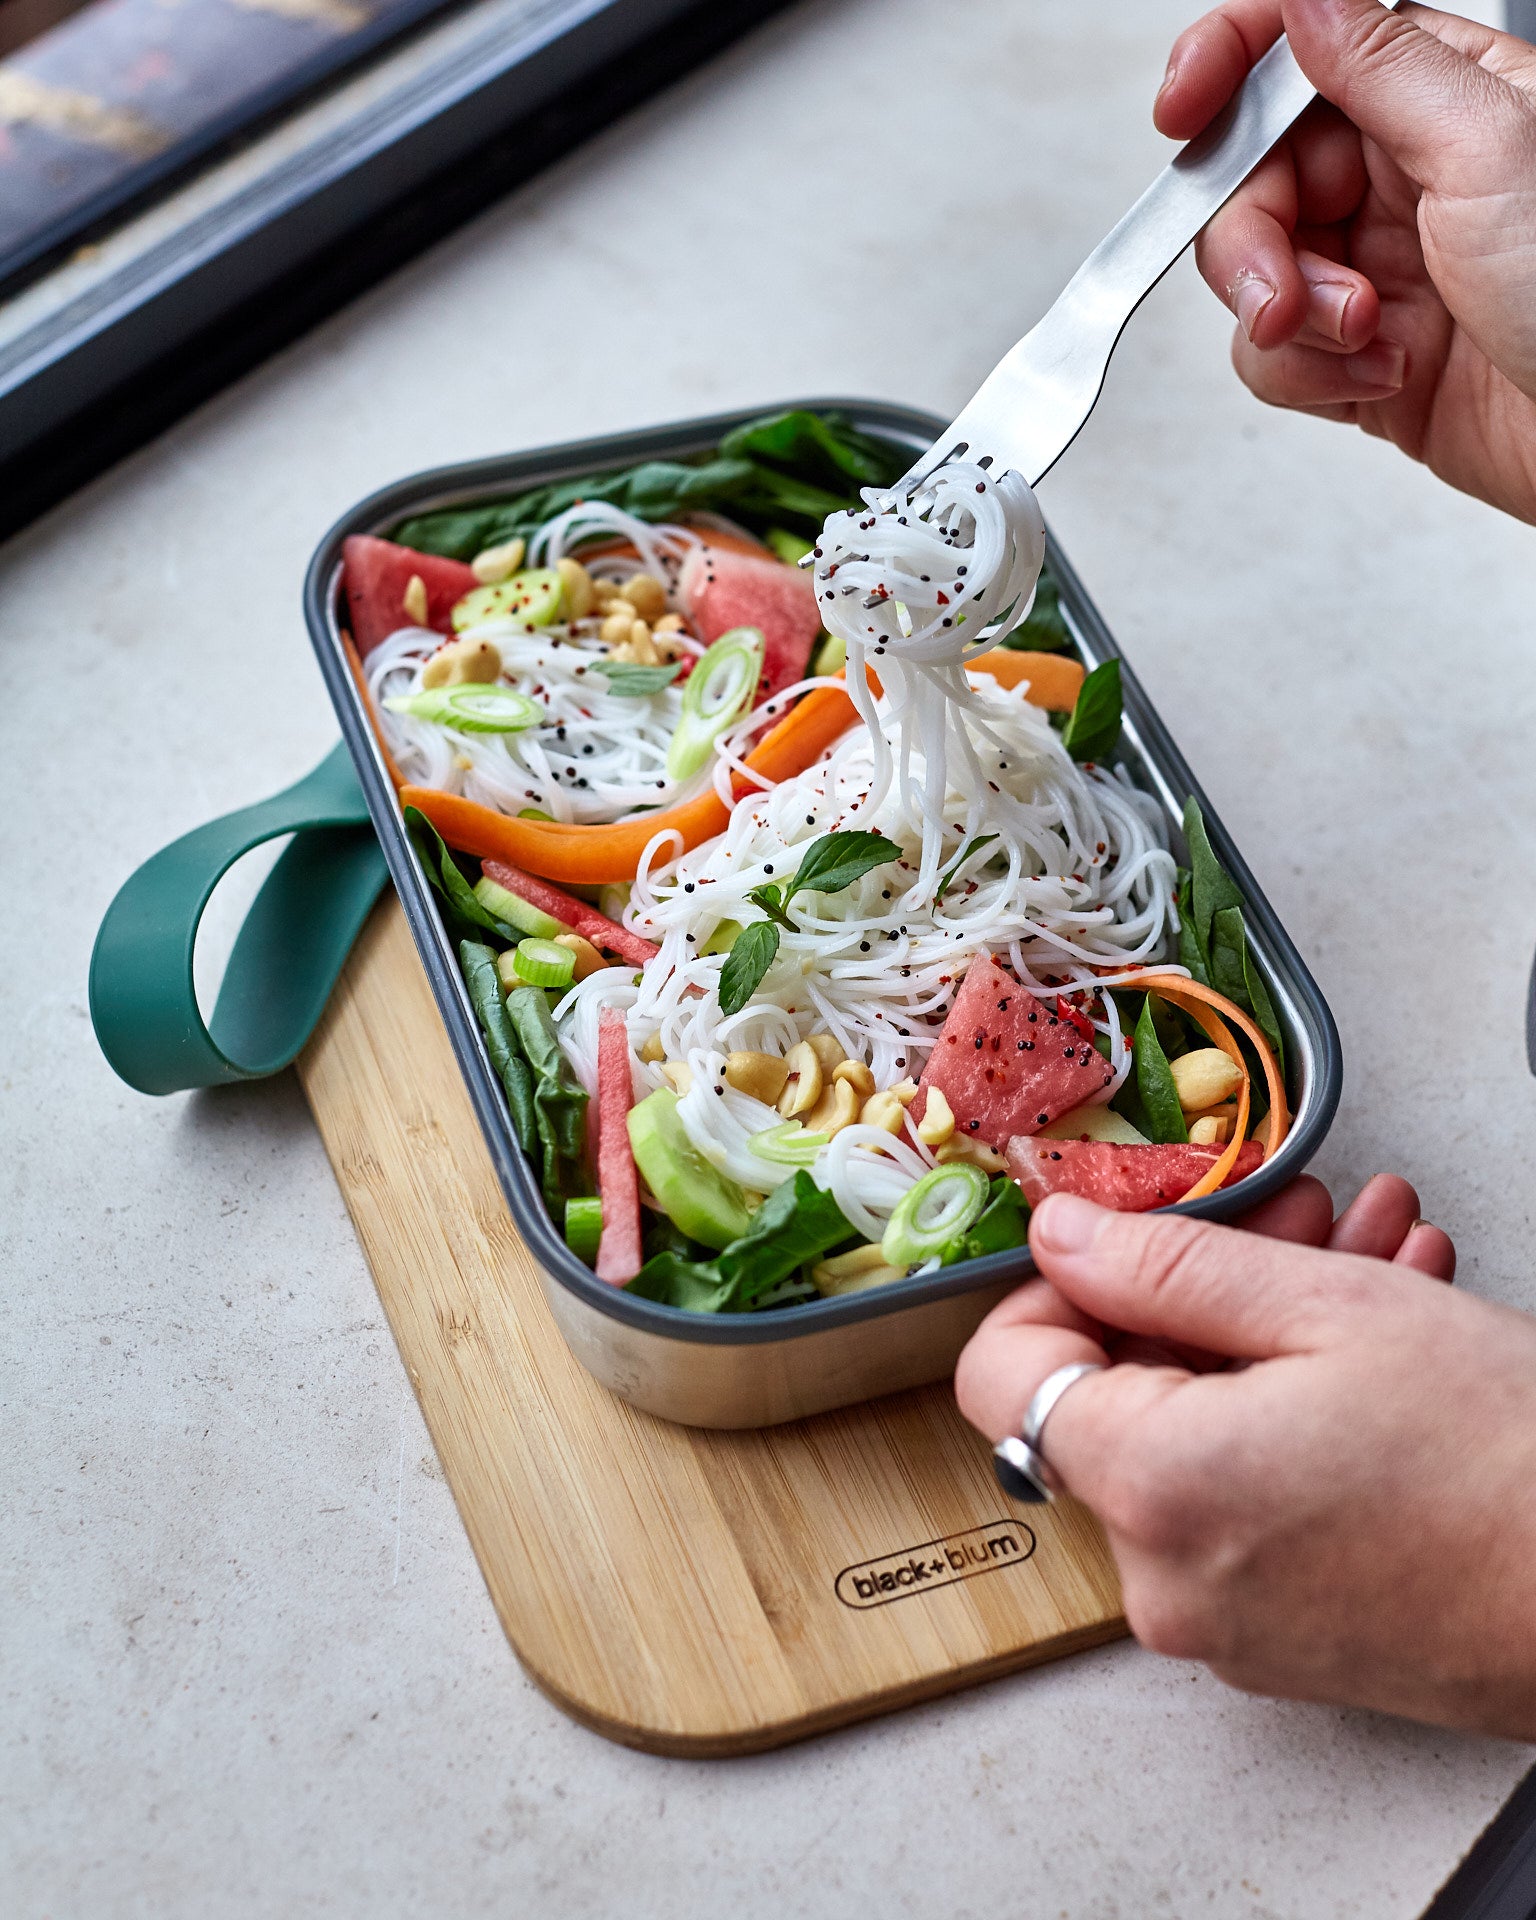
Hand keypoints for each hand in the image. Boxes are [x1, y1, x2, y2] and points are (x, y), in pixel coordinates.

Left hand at [955, 1175, 1535, 1737]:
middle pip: (1114, 1400)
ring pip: (1194, 1439)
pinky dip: (1289, 1419)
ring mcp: (1225, 1620)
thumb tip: (1060, 1236)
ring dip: (1264, 1340)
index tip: (1122, 1243)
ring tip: (1368, 1261)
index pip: (1004, 1374)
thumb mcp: (1326, 1310)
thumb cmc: (1504, 1462)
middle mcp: (1166, 1576)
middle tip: (1290, 1224)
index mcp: (1154, 1487)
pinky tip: (1381, 1345)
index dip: (1052, 1289)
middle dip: (1197, 1292)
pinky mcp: (1284, 1639)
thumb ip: (1166, 1266)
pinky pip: (1245, 1501)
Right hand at [1157, 0, 1535, 521]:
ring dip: (1289, 318)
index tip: (1183, 108)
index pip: (1299, 53)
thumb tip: (1303, 2)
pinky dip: (1309, 377)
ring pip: (1256, 277)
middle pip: (1255, 180)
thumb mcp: (1486, 146)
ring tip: (1364, 339)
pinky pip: (1276, 358)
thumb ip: (1380, 68)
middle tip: (1286, 290)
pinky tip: (1379, 379)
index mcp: (1436, 100)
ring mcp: (1377, 274)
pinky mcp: (1361, 364)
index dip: (1227, 68)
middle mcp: (1399, 181)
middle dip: (1255, 242)